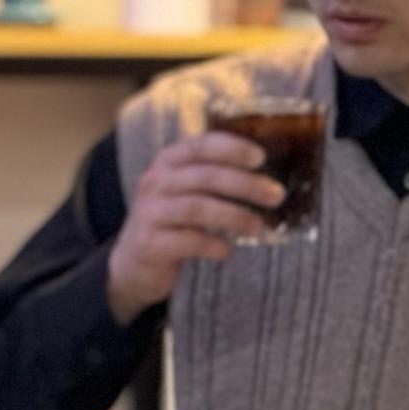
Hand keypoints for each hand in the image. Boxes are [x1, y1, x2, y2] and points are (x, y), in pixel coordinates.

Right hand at [105, 130, 285, 320]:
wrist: (133, 263)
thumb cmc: (172, 222)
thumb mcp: (186, 191)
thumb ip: (214, 177)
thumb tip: (268, 177)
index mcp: (167, 162)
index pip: (201, 145)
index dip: (232, 149)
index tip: (260, 158)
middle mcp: (155, 182)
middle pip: (205, 176)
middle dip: (245, 185)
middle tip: (275, 195)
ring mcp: (149, 213)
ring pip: (198, 208)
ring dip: (234, 216)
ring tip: (257, 226)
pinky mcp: (149, 244)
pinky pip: (188, 241)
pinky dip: (213, 246)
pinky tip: (227, 251)